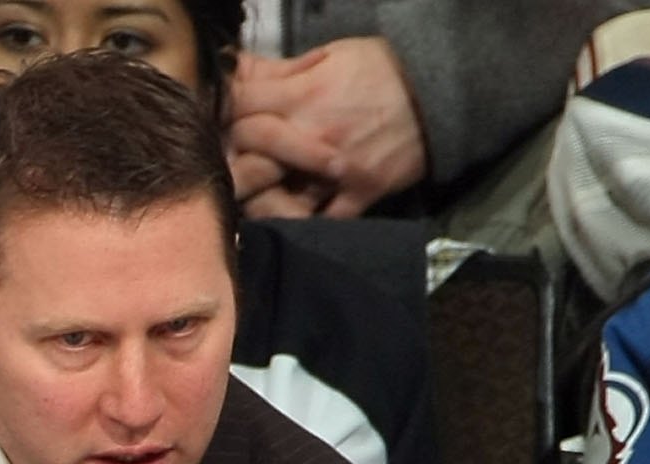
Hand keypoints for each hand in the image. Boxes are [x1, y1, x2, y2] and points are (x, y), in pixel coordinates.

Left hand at [224, 40, 426, 220]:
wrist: (438, 93)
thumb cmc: (381, 69)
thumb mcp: (327, 55)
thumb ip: (278, 69)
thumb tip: (233, 69)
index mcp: (303, 96)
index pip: (238, 105)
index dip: (217, 108)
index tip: (211, 114)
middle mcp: (313, 138)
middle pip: (247, 154)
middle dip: (225, 154)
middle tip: (217, 158)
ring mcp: (337, 173)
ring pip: (278, 197)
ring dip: (254, 197)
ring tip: (242, 193)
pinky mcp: (361, 194)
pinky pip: (324, 221)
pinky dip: (300, 222)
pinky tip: (283, 217)